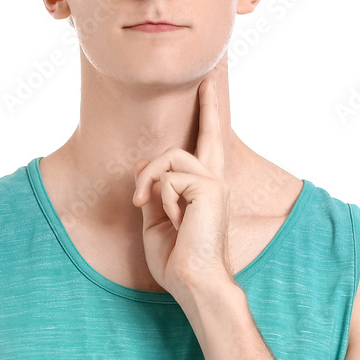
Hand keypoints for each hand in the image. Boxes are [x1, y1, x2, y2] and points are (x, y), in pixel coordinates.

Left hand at [131, 77, 234, 302]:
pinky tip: (174, 222)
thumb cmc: (178, 261)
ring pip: (168, 157)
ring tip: (149, 208)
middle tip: (209, 76)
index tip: (208, 87)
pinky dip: (160, 201)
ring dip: (148, 182)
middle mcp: (215, 180)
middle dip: (209, 103)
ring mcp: (214, 182)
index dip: (208, 116)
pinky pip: (166, 179)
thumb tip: (144, 161)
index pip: (207, 147)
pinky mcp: (209, 187)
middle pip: (207, 132)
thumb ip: (152, 191)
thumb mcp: (155, 222)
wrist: (195, 283)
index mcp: (205, 189)